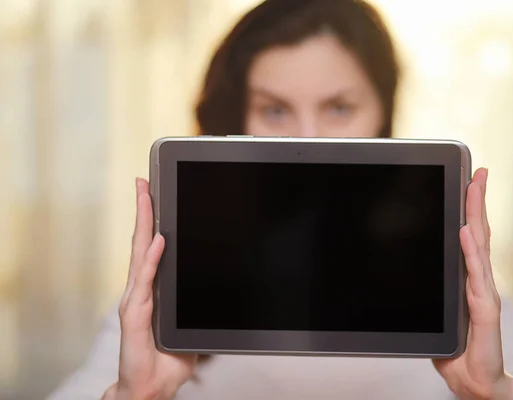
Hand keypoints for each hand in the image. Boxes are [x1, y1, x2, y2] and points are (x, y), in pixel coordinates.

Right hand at [104, 178, 197, 399]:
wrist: (150, 388)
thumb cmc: (167, 359)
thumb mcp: (192, 325)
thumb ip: (202, 306)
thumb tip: (224, 292)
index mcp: (153, 289)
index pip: (152, 248)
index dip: (153, 221)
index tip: (154, 195)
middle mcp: (141, 289)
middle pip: (142, 242)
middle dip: (143, 211)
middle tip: (143, 182)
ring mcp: (136, 300)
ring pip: (139, 254)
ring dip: (144, 225)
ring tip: (146, 197)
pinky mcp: (134, 316)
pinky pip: (145, 283)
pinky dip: (151, 260)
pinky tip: (158, 241)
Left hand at [433, 168, 512, 399]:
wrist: (474, 380)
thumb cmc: (456, 347)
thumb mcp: (436, 311)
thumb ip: (428, 292)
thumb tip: (404, 276)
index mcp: (467, 278)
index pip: (470, 237)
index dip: (470, 210)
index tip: (468, 183)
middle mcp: (478, 280)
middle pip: (478, 233)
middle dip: (477, 201)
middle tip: (478, 172)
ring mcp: (483, 292)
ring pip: (480, 246)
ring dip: (476, 215)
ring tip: (474, 187)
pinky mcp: (484, 310)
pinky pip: (475, 276)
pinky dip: (471, 252)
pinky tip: (464, 230)